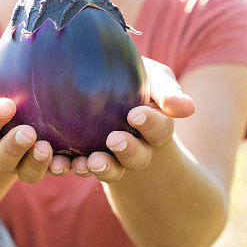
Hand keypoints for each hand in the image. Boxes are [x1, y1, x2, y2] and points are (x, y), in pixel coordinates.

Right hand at [0, 63, 67, 182]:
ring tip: (47, 148)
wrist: (32, 93)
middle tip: (28, 133)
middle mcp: (1, 151)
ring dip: (36, 164)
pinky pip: (57, 171)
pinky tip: (76, 160)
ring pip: (27, 172)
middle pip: (1, 159)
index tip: (7, 104)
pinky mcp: (52, 162)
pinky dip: (66, 168)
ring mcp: (26, 161)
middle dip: (13, 147)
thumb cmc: (5, 83)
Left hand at [69, 58, 195, 183]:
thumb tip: (188, 109)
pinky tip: (59, 163)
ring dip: (101, 168)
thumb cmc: (137, 77)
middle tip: (114, 140)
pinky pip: (79, 167)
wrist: (105, 79)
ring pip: (111, 169)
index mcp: (157, 126)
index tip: (135, 114)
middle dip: (127, 151)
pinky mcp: (85, 157)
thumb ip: (169, 92)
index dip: (150, 124)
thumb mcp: (156, 77)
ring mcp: (112, 155)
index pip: (159, 129)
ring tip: (87, 163)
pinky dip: (70, 167)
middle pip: (137, 157)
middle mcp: (138, 147)